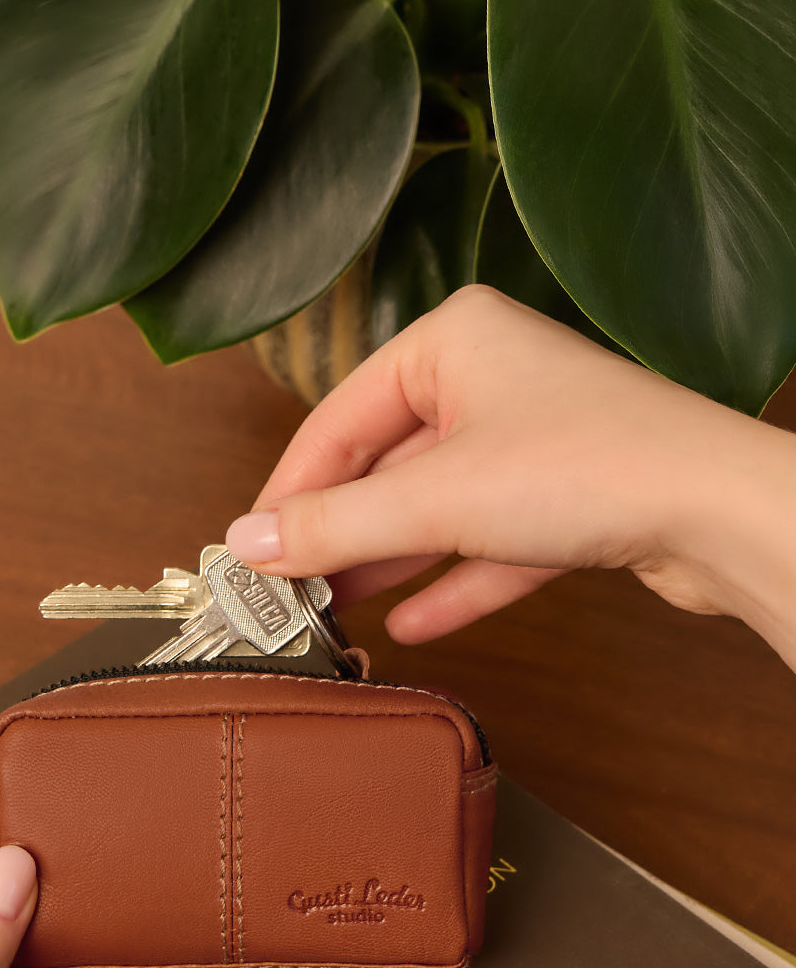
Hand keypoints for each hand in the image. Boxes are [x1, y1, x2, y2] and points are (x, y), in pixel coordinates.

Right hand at [226, 287, 795, 669]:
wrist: (721, 515)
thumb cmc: (593, 468)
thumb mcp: (436, 500)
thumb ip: (334, 525)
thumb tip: (247, 545)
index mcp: (450, 342)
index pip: (338, 420)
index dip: (289, 492)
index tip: (250, 551)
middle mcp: (490, 380)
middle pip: (385, 467)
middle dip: (339, 534)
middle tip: (287, 591)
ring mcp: (532, 440)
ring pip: (435, 509)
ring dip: (387, 563)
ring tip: (334, 614)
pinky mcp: (567, 499)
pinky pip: (486, 543)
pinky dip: (450, 582)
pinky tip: (410, 624)